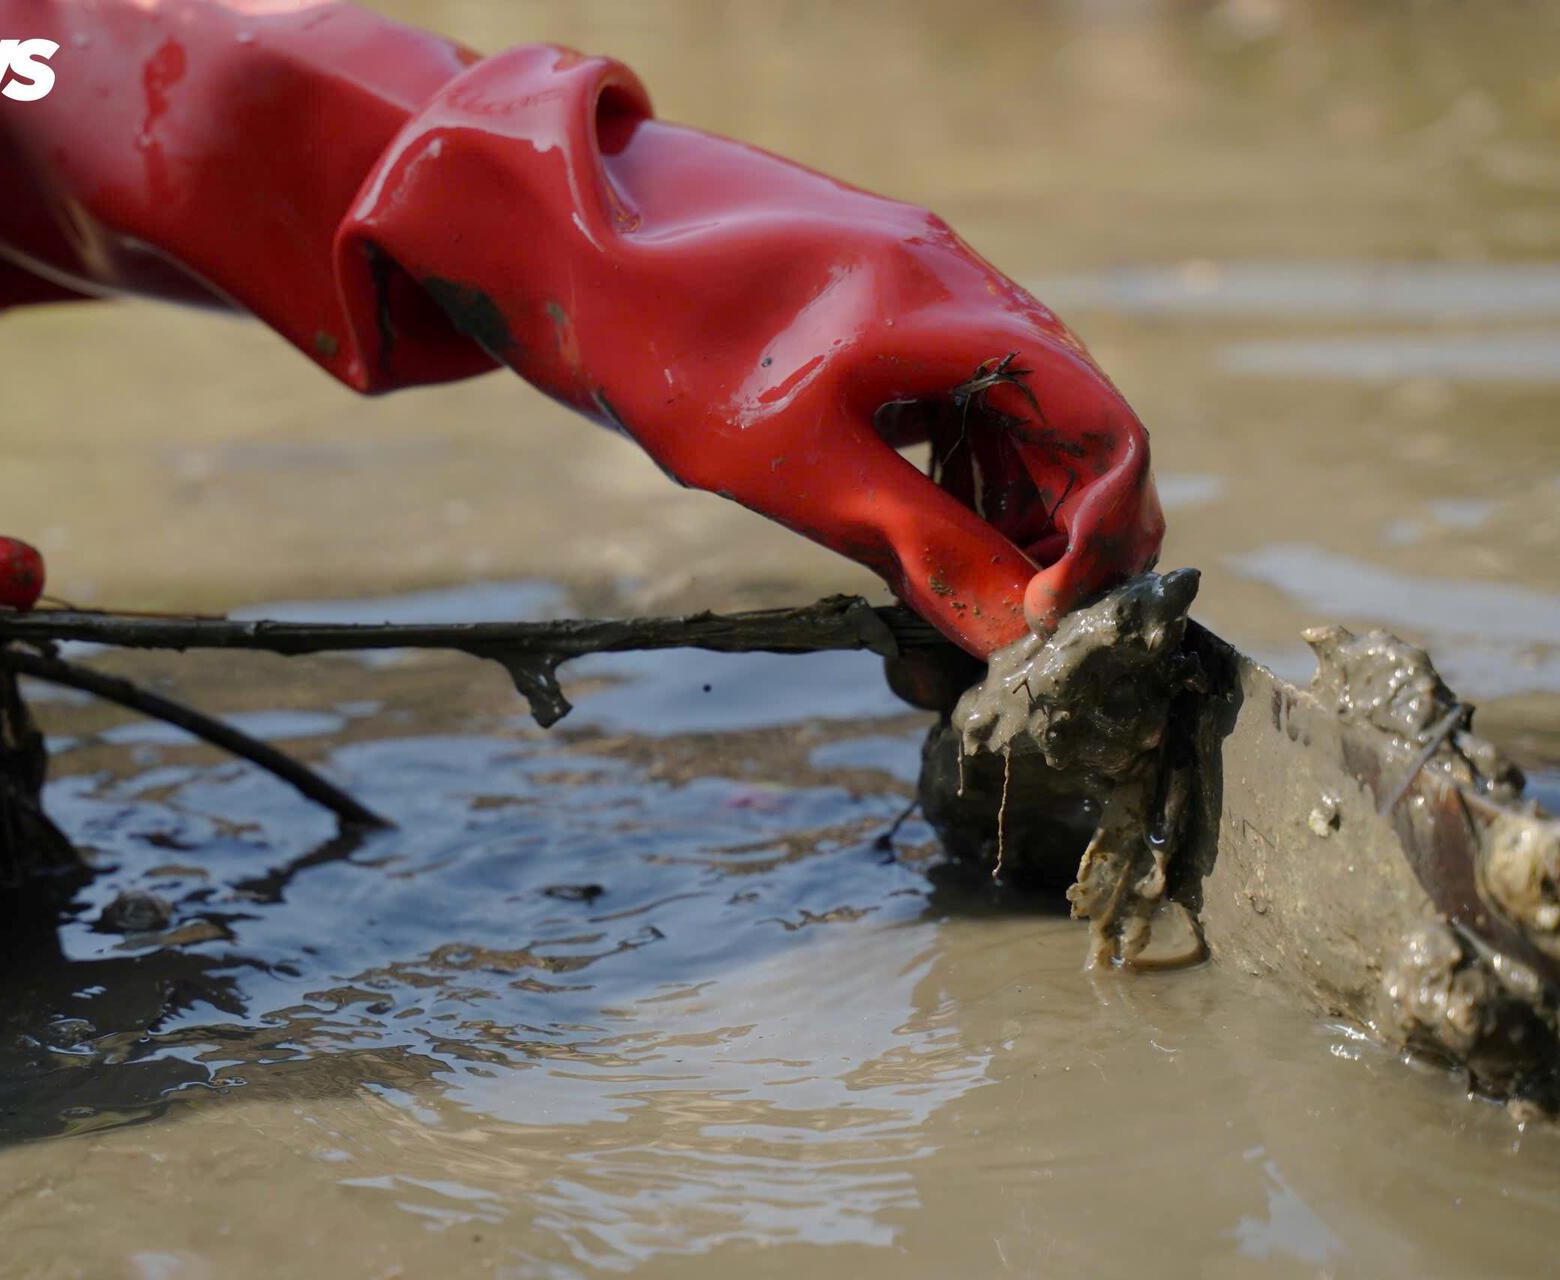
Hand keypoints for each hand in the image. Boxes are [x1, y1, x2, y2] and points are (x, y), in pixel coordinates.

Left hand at [337, 45, 1165, 655]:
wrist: (572, 242)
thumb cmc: (674, 350)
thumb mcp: (800, 467)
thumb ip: (920, 545)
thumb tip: (1018, 636)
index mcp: (964, 317)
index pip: (1110, 438)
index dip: (1104, 544)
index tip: (1046, 626)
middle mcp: (971, 296)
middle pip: (1078, 438)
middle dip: (1059, 547)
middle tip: (998, 636)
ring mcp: (931, 298)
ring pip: (1019, 431)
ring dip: (1008, 524)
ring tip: (943, 599)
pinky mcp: (888, 316)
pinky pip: (962, 407)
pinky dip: (957, 481)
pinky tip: (907, 532)